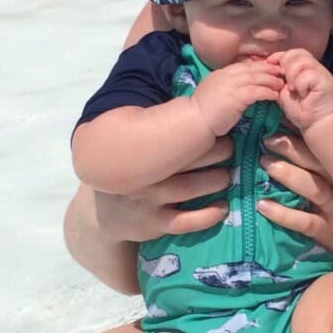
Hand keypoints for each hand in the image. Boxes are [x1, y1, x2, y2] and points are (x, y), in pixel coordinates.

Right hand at [92, 137, 234, 238]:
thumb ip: (154, 135)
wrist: (103, 216)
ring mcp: (149, 202)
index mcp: (140, 153)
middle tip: (229, 148)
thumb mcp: (131, 151)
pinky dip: (208, 215)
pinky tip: (222, 207)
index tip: (218, 127)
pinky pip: (186, 221)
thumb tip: (191, 108)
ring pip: (189, 189)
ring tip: (228, 176)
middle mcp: (144, 176)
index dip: (201, 132)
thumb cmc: (128, 176)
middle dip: (214, 153)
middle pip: (185, 161)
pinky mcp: (154, 224)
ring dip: (215, 181)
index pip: (174, 138)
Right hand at [192, 58, 283, 135]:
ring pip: (256, 78)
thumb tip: (240, 88)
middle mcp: (227, 75)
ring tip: (281, 84)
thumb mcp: (215, 92)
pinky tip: (274, 95)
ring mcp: (231, 85)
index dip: (258, 66)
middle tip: (281, 72)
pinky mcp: (236, 97)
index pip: (244, 66)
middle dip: (268, 70)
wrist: (194, 120)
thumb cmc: (203, 111)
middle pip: (252, 69)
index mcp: (221, 73)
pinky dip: (267, 92)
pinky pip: (256, 91)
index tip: (270, 68)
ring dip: (270, 80)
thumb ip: (226, 86)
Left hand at [257, 132, 332, 263]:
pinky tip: (263, 206)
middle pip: (318, 162)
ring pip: (313, 187)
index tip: (284, 115)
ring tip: (265, 162)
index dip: (305, 130)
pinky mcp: (327, 231)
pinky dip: (283, 214)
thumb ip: (329, 160)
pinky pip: (304, 221)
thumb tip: (301, 133)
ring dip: (288, 174)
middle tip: (268, 137)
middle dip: (293, 147)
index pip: (326, 145)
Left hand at [271, 48, 332, 130]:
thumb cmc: (301, 108)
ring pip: (302, 61)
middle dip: (285, 66)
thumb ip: (278, 80)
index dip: (280, 56)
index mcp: (305, 67)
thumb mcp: (284, 92)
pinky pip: (308, 75)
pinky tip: (303, 94)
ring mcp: (321, 72)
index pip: (293, 52)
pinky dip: (301, 85)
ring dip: (292, 75)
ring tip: (293, 89)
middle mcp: (314, 67)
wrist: (317, 122)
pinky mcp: (325, 80)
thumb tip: (266, 68)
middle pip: (297, 53)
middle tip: (285, 82)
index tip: (270, 64)